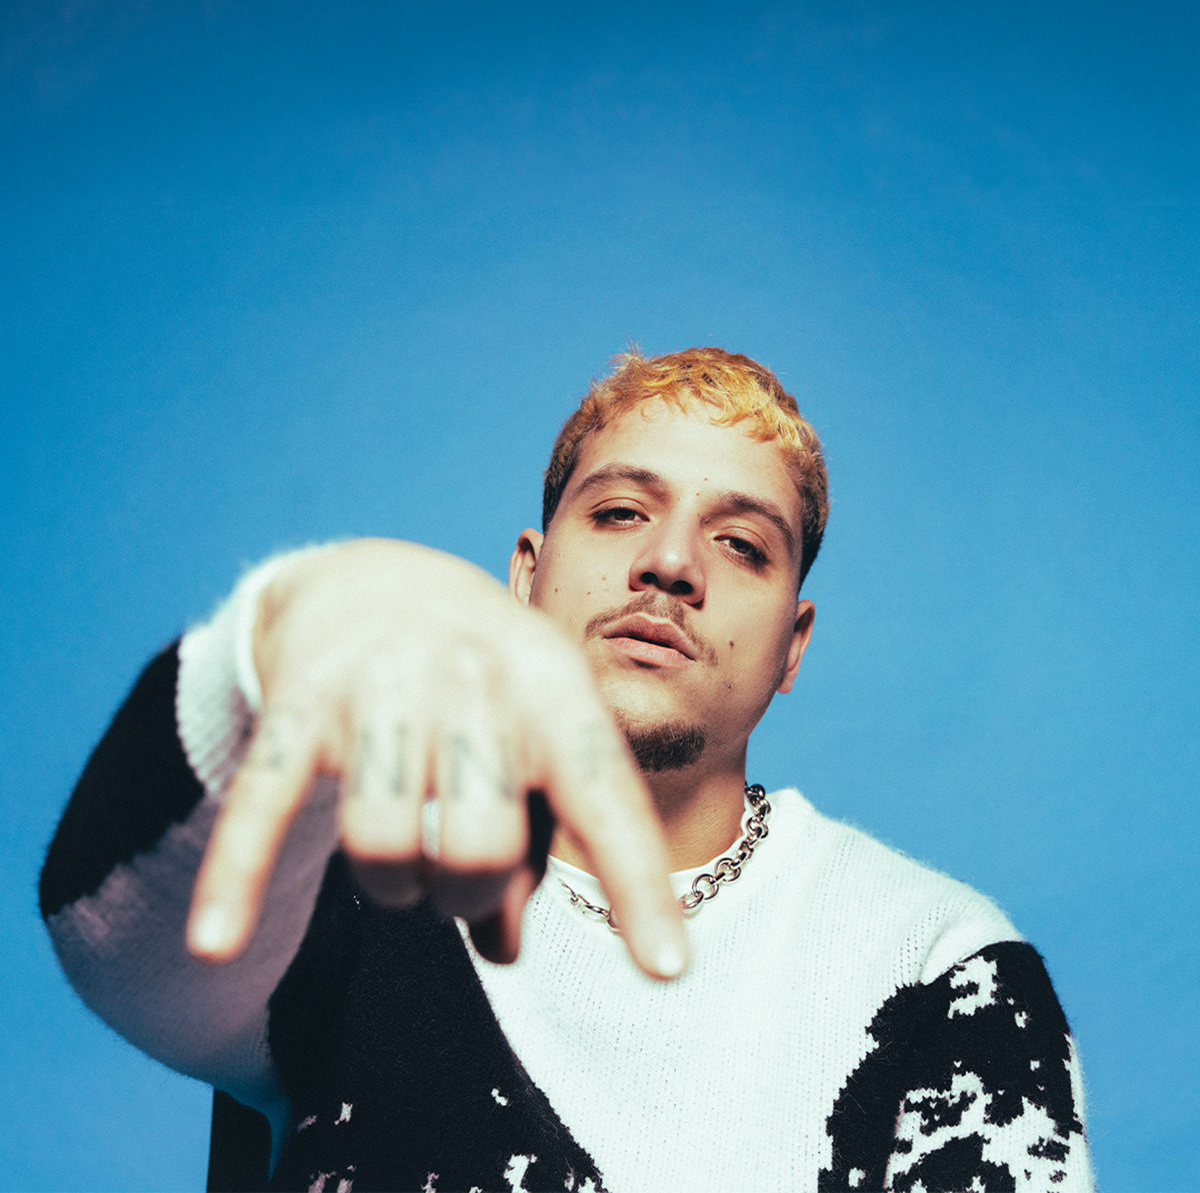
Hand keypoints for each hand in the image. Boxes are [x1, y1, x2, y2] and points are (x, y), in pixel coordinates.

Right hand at [186, 539, 686, 978]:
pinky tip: (215, 941)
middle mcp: (473, 676)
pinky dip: (238, 875)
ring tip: (402, 862)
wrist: (379, 579)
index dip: (639, 886)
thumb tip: (504, 949)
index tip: (670, 969)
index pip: (604, 796)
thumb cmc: (480, 684)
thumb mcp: (532, 743)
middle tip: (457, 878)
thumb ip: (533, 848)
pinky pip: (265, 801)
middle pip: (479, 845)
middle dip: (469, 896)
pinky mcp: (298, 700)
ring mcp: (381, 684)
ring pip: (382, 843)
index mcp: (553, 691)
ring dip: (392, 888)